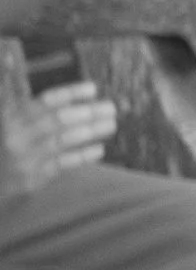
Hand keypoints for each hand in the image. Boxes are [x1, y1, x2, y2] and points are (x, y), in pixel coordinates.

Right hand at [0, 81, 118, 199]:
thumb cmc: (5, 151)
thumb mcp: (11, 127)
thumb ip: (34, 115)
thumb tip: (78, 102)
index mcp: (10, 119)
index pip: (45, 101)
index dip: (71, 93)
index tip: (94, 89)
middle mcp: (15, 137)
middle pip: (59, 119)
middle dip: (88, 112)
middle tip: (111, 108)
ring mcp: (23, 159)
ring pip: (64, 140)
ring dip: (92, 131)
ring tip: (111, 124)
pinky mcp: (30, 180)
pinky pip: (63, 164)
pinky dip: (83, 156)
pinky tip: (99, 149)